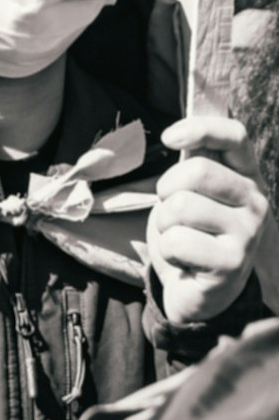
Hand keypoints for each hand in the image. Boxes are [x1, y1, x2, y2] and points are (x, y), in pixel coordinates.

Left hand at [148, 117, 269, 324]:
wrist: (201, 291)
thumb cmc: (193, 233)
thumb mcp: (195, 192)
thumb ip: (193, 162)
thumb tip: (177, 134)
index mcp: (247, 176)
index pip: (234, 136)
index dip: (200, 129)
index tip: (168, 138)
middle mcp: (256, 201)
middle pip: (197, 170)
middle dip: (166, 190)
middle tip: (172, 211)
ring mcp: (248, 233)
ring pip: (181, 206)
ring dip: (164, 223)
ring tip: (180, 237)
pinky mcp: (232, 263)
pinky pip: (177, 241)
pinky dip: (168, 250)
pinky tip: (184, 260)